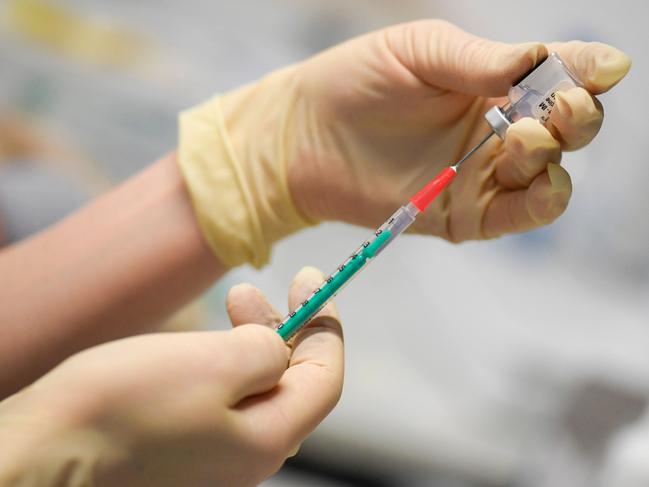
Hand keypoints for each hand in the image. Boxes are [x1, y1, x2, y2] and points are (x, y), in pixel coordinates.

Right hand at [0, 267, 342, 486]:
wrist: (46, 454)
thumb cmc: (127, 405)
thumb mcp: (216, 363)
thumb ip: (266, 350)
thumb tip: (276, 346)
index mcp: (268, 439)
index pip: (324, 378)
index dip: (324, 326)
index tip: (310, 282)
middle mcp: (248, 456)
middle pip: (290, 383)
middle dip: (282, 329)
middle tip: (250, 290)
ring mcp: (215, 456)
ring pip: (255, 389)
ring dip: (249, 342)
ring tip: (228, 305)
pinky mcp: (183, 448)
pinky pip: (223, 400)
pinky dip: (224, 363)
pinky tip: (202, 345)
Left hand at [288, 20, 630, 240]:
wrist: (304, 135)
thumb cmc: (358, 81)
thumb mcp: (422, 53)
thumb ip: (483, 62)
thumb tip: (550, 57)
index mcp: (494, 82)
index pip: (558, 76)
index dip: (586, 72)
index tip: (602, 70)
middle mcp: (498, 129)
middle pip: (564, 129)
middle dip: (575, 117)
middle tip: (562, 106)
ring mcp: (483, 175)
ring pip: (547, 174)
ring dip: (551, 156)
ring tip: (523, 136)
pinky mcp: (464, 214)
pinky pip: (517, 215)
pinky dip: (541, 202)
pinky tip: (544, 183)